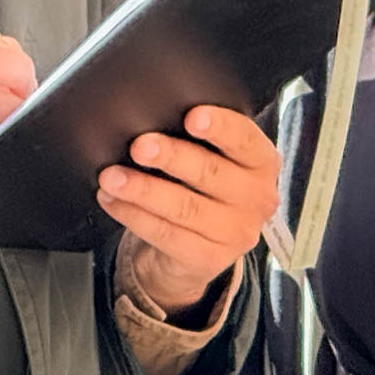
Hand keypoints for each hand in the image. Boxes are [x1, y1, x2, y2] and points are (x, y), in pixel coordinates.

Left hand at [98, 105, 280, 316]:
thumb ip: (200, 138)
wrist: (200, 245)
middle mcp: (258, 198)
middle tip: (139, 146)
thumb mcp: (216, 157)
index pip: (244, 138)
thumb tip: (154, 115)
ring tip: (112, 176)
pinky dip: (134, 216)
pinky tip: (113, 201)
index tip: (191, 116)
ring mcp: (237, 233)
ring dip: (143, 189)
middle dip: (171, 157)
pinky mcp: (210, 259)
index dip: (220, 126)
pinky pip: (166, 234)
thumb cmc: (204, 185)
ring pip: (184, 207)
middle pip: (211, 173)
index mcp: (262, 162)